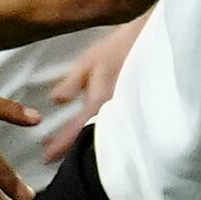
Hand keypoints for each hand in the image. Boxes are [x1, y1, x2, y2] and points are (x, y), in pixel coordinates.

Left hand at [42, 20, 142, 146]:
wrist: (154, 41)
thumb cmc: (120, 48)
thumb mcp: (90, 61)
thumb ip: (72, 83)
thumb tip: (55, 101)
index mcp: (100, 103)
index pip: (76, 129)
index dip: (60, 144)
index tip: (46, 157)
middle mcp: (115, 115)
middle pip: (91, 141)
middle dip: (73, 151)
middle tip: (54, 158)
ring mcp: (128, 117)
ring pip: (104, 138)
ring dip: (88, 146)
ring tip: (72, 150)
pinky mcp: (137, 114)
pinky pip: (118, 132)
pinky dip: (104, 137)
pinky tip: (96, 137)